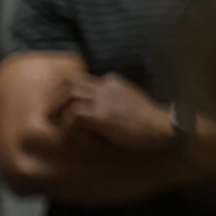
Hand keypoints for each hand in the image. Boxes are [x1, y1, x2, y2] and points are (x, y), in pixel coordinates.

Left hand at [57, 73, 174, 152]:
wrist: (167, 129)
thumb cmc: (149, 122)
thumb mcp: (130, 104)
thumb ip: (113, 101)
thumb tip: (96, 112)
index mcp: (113, 82)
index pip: (80, 79)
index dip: (65, 92)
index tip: (58, 105)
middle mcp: (106, 86)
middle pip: (69, 83)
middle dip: (55, 98)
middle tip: (48, 114)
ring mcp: (104, 99)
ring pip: (68, 95)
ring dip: (57, 110)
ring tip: (53, 124)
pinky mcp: (103, 115)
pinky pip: (74, 116)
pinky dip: (68, 126)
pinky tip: (72, 136)